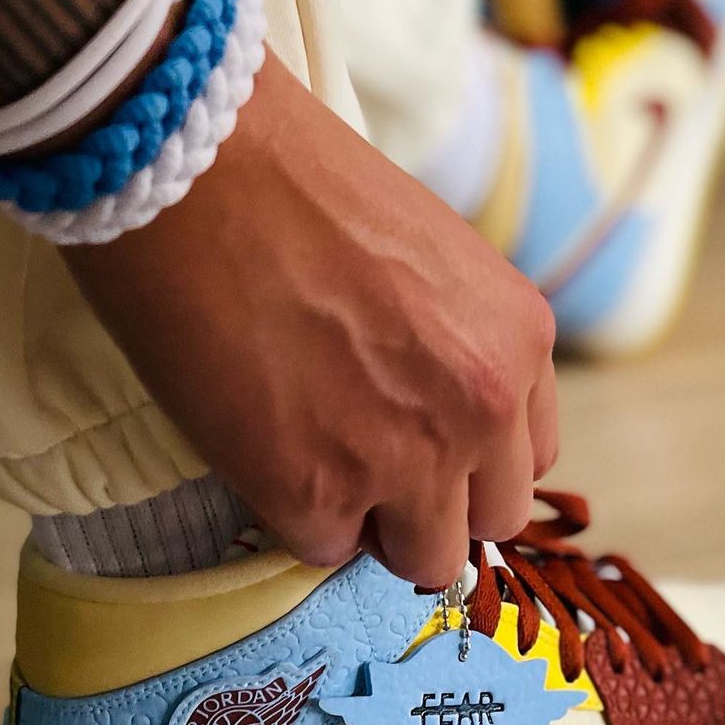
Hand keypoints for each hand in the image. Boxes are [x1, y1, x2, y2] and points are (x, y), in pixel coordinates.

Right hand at [65, 53, 557, 587]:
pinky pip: (323, 549)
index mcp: (519, 341)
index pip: (528, 457)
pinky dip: (291, 513)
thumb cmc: (296, 186)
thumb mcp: (431, 259)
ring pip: (422, 559)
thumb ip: (456, 344)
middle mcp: (482, 409)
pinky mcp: (315, 493)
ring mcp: (406, 460)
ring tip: (311, 457)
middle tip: (361, 456)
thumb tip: (430, 410)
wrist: (197, 165)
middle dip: (431, 503)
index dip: (469, 458)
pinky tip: (257, 441)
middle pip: (488, 522)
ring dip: (372, 525)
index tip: (417, 439)